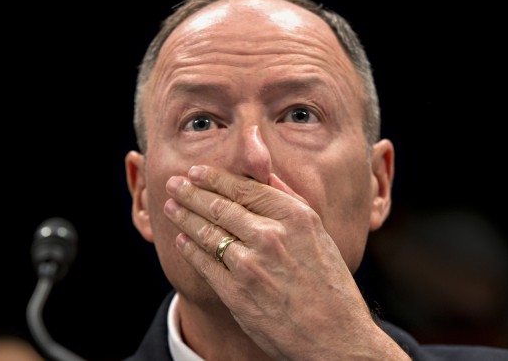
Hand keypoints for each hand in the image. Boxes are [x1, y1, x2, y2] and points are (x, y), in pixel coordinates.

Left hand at [165, 165, 408, 359]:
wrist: (336, 336)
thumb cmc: (330, 284)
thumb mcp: (319, 234)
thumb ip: (291, 202)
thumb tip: (266, 176)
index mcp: (294, 217)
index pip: (244, 188)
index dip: (214, 178)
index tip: (196, 171)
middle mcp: (271, 236)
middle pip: (219, 207)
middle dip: (191, 192)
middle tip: (173, 183)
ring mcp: (251, 265)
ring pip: (207, 233)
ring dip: (184, 217)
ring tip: (171, 207)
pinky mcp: (236, 293)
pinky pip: (205, 264)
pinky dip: (189, 249)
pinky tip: (182, 240)